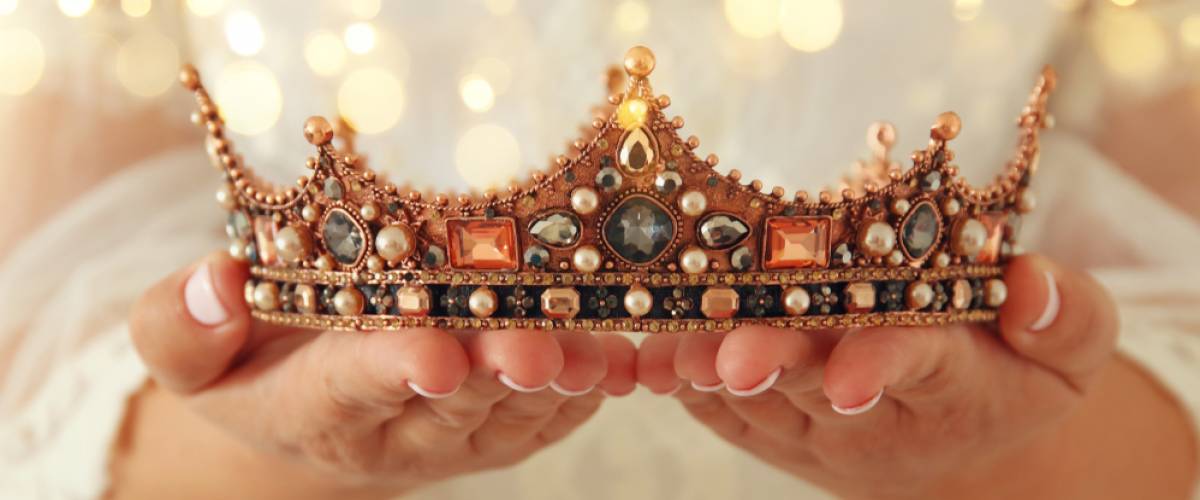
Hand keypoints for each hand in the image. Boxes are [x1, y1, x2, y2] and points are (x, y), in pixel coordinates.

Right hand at [126, 253, 635, 497]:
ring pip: (521, 403)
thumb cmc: (252, 361)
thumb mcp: (186, 352)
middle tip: (533, 345)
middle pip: (456, 396)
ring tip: (598, 344)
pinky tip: (629, 350)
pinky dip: (598, 378)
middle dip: (495, 367)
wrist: (326, 402)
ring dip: (562, 374)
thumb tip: (215, 281)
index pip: (355, 387)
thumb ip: (179, 327)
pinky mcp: (516, 426)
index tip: (430, 355)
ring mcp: (467, 432)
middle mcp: (400, 429)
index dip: (394, 369)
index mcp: (316, 408)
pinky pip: (563, 409)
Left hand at [637, 255, 1125, 498]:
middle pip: (817, 378)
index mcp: (954, 386)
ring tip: (672, 350)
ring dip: (711, 367)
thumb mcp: (1073, 354)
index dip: (882, 365)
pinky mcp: (764, 419)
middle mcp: (870, 409)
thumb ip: (1068, 320)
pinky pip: (716, 405)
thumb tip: (1033, 284)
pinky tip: (646, 353)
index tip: (854, 380)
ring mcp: (809, 419)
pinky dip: (682, 377)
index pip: (918, 367)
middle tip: (736, 356)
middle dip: (777, 360)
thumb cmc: (1016, 375)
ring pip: (754, 390)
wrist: (953, 437)